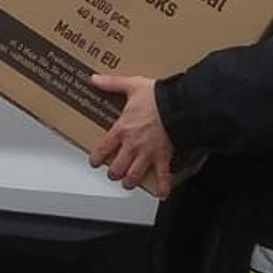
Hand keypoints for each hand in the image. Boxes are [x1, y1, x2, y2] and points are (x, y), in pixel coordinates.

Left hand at [88, 74, 174, 197]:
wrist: (178, 105)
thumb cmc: (157, 97)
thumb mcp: (132, 86)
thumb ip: (111, 83)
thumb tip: (94, 78)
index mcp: (122, 130)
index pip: (103, 149)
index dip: (96, 158)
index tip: (94, 162)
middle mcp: (132, 146)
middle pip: (117, 168)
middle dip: (114, 173)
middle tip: (114, 173)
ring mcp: (147, 154)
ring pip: (133, 175)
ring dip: (129, 181)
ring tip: (128, 182)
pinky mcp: (163, 157)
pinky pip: (163, 176)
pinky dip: (163, 187)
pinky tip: (162, 194)